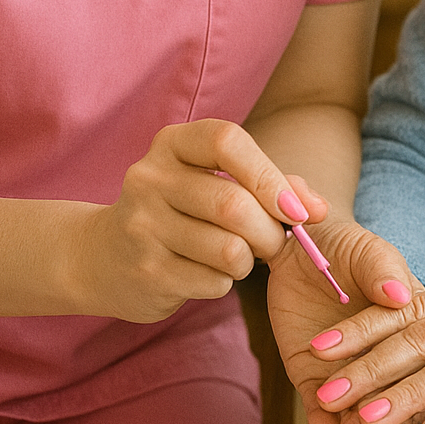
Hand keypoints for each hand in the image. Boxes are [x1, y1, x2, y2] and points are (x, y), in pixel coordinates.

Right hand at [72, 119, 326, 322]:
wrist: (105, 255)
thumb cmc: (182, 210)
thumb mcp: (217, 181)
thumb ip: (273, 184)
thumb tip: (319, 208)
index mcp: (171, 144)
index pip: (227, 142)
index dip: (269, 175)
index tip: (296, 209)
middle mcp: (149, 178)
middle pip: (233, 204)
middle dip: (270, 230)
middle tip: (276, 242)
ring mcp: (142, 227)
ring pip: (229, 249)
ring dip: (250, 259)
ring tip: (240, 255)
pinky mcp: (145, 272)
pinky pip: (214, 281)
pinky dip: (226, 281)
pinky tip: (208, 272)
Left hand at [267, 218, 420, 423]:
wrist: (296, 246)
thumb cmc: (342, 243)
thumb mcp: (367, 250)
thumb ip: (382, 270)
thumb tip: (400, 294)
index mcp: (411, 322)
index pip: (422, 360)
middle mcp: (383, 354)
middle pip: (393, 393)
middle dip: (394, 422)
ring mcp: (347, 368)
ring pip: (357, 409)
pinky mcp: (312, 376)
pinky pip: (317, 407)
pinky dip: (320, 421)